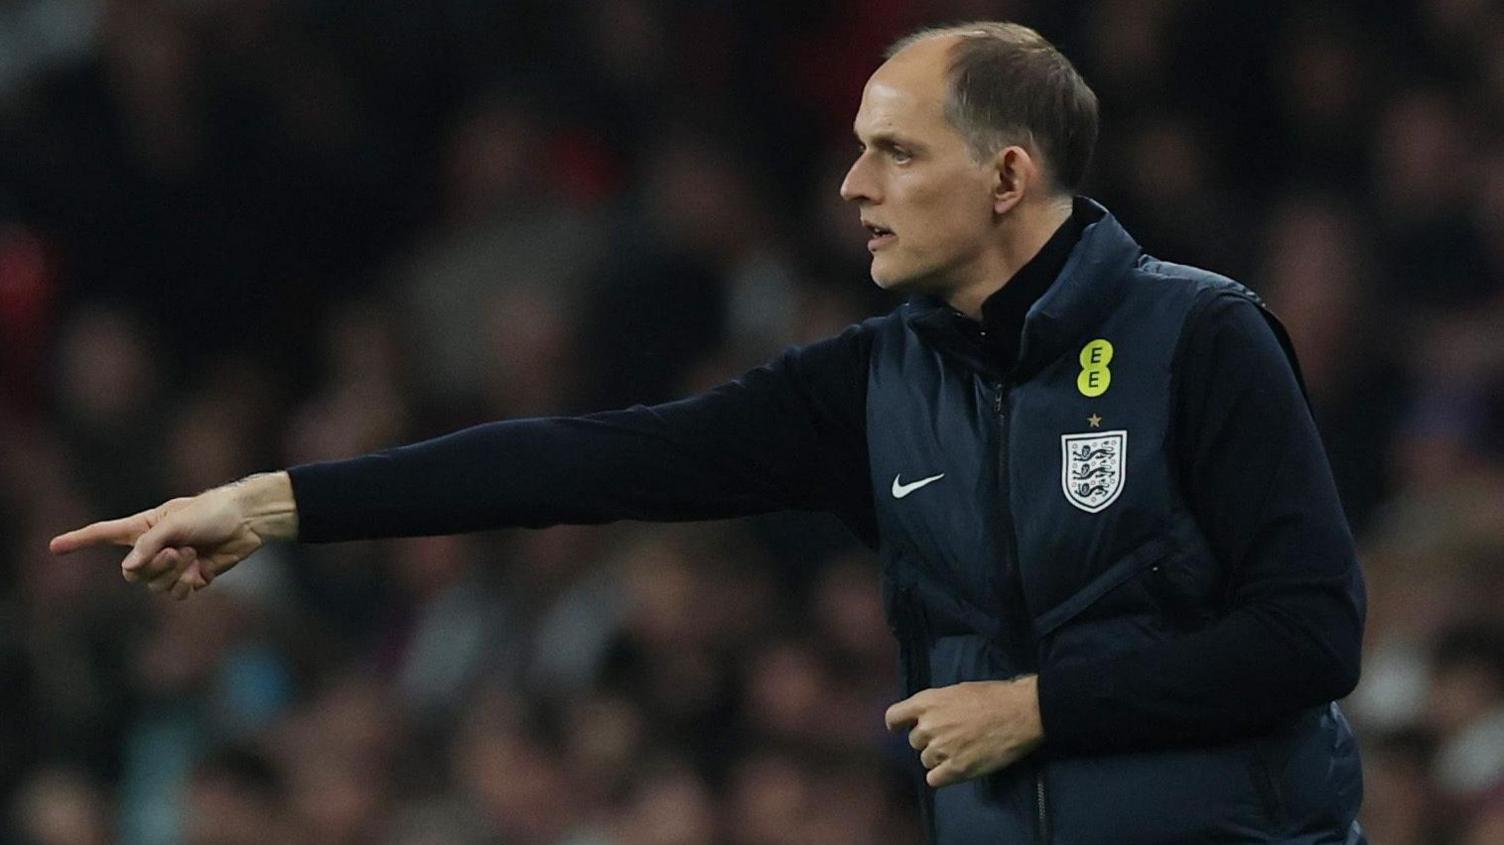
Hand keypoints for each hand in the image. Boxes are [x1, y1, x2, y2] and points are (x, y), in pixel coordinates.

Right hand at [49, 472, 298, 600]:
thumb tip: (127, 570)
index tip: (53, 547)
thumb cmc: (211, 512)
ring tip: (193, 555)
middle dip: (154, 567)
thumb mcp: (175, 522)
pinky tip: (202, 570)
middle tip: (178, 550)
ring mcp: (172, 565)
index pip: (104, 535)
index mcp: (143, 528)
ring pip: (155, 587)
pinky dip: (188, 585)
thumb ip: (148, 545)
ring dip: (174, 575)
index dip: (79, 541)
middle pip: (133, 574)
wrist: (247, 521)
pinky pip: (178, 594)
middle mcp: (153, 548)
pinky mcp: (192, 577)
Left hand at [885, 676, 1043, 787]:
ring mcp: (941, 749)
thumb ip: (938, 706)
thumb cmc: (994, 696)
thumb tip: (931, 717)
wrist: (1021, 712)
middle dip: (928, 740)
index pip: (894, 716)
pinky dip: (943, 776)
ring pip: (926, 760)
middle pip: (914, 741)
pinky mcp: (956, 769)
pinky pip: (934, 779)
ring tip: (961, 751)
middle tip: (951, 738)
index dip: (896, 724)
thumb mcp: (958, 691)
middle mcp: (928, 726)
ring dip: (939, 758)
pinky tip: (956, 769)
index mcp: (927, 702)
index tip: (900, 729)